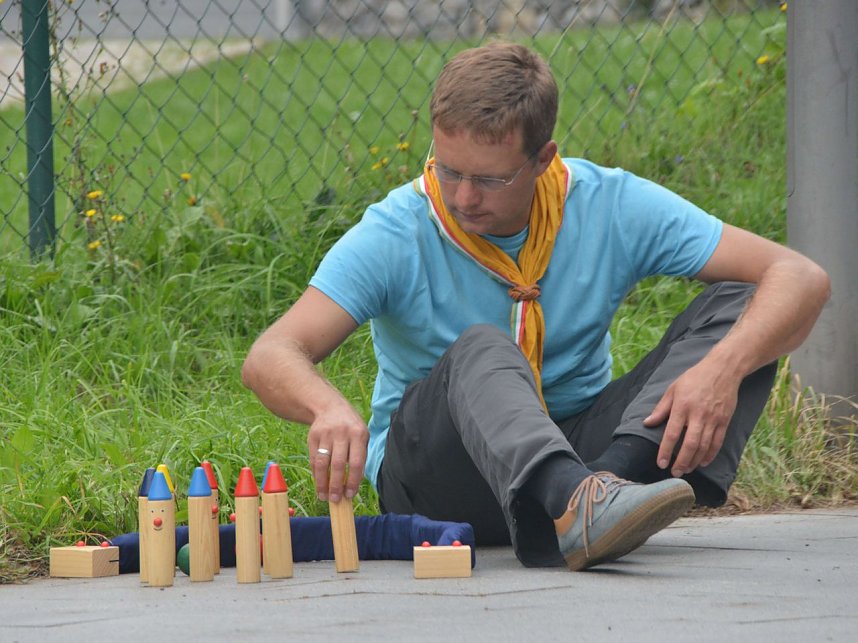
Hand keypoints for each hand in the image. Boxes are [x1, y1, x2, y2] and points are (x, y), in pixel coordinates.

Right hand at [307, 402, 367, 502]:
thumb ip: (360, 457)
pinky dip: (316, 474)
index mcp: (359, 434)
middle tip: (335, 500)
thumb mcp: (361, 437)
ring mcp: (326, 434)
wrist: (330, 407)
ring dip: (322, 482)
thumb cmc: (351, 428)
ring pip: (323, 463)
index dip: (353, 481)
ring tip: (324, 496)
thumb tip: (353, 485)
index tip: (350, 495)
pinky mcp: (313, 436)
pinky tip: (318, 484)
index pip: (356, 462)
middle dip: (336, 485)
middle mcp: (342, 433)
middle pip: (338, 464)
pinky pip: (313, 459)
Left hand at [643, 360, 740, 477]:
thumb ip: (661, 408)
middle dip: (681, 462)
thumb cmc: (694, 378)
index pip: (672, 433)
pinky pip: (717, 442)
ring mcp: (713, 419)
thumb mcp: (673, 389)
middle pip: (690, 444)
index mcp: (682, 406)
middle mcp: (698, 415)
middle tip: (674, 473)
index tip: (661, 463)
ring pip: (704, 446)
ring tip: (686, 469)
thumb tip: (647, 423)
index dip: (666, 451)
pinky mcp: (725, 421)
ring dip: (694, 461)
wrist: (722, 370)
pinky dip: (710, 455)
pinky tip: (703, 462)